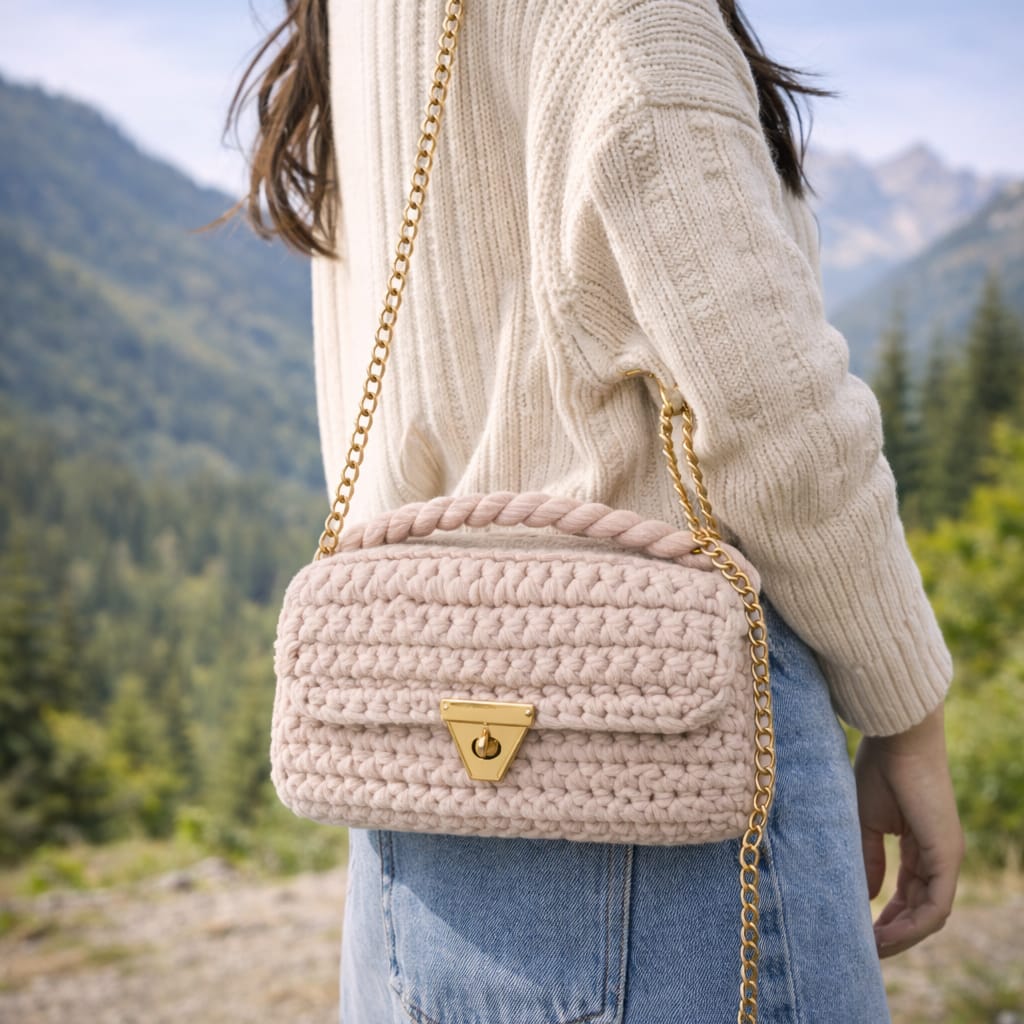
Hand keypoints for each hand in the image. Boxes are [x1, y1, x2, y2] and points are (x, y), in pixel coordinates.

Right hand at [853, 703, 963, 957]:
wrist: (896, 738)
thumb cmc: (878, 767)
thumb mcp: (865, 821)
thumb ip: (869, 858)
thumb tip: (868, 896)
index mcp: (922, 843)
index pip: (909, 892)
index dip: (887, 915)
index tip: (861, 928)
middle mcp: (940, 854)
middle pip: (922, 909)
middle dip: (894, 933)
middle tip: (865, 949)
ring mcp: (947, 856)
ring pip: (931, 914)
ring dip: (902, 936)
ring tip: (871, 949)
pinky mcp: (947, 855)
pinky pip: (936, 906)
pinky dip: (912, 925)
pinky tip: (885, 934)